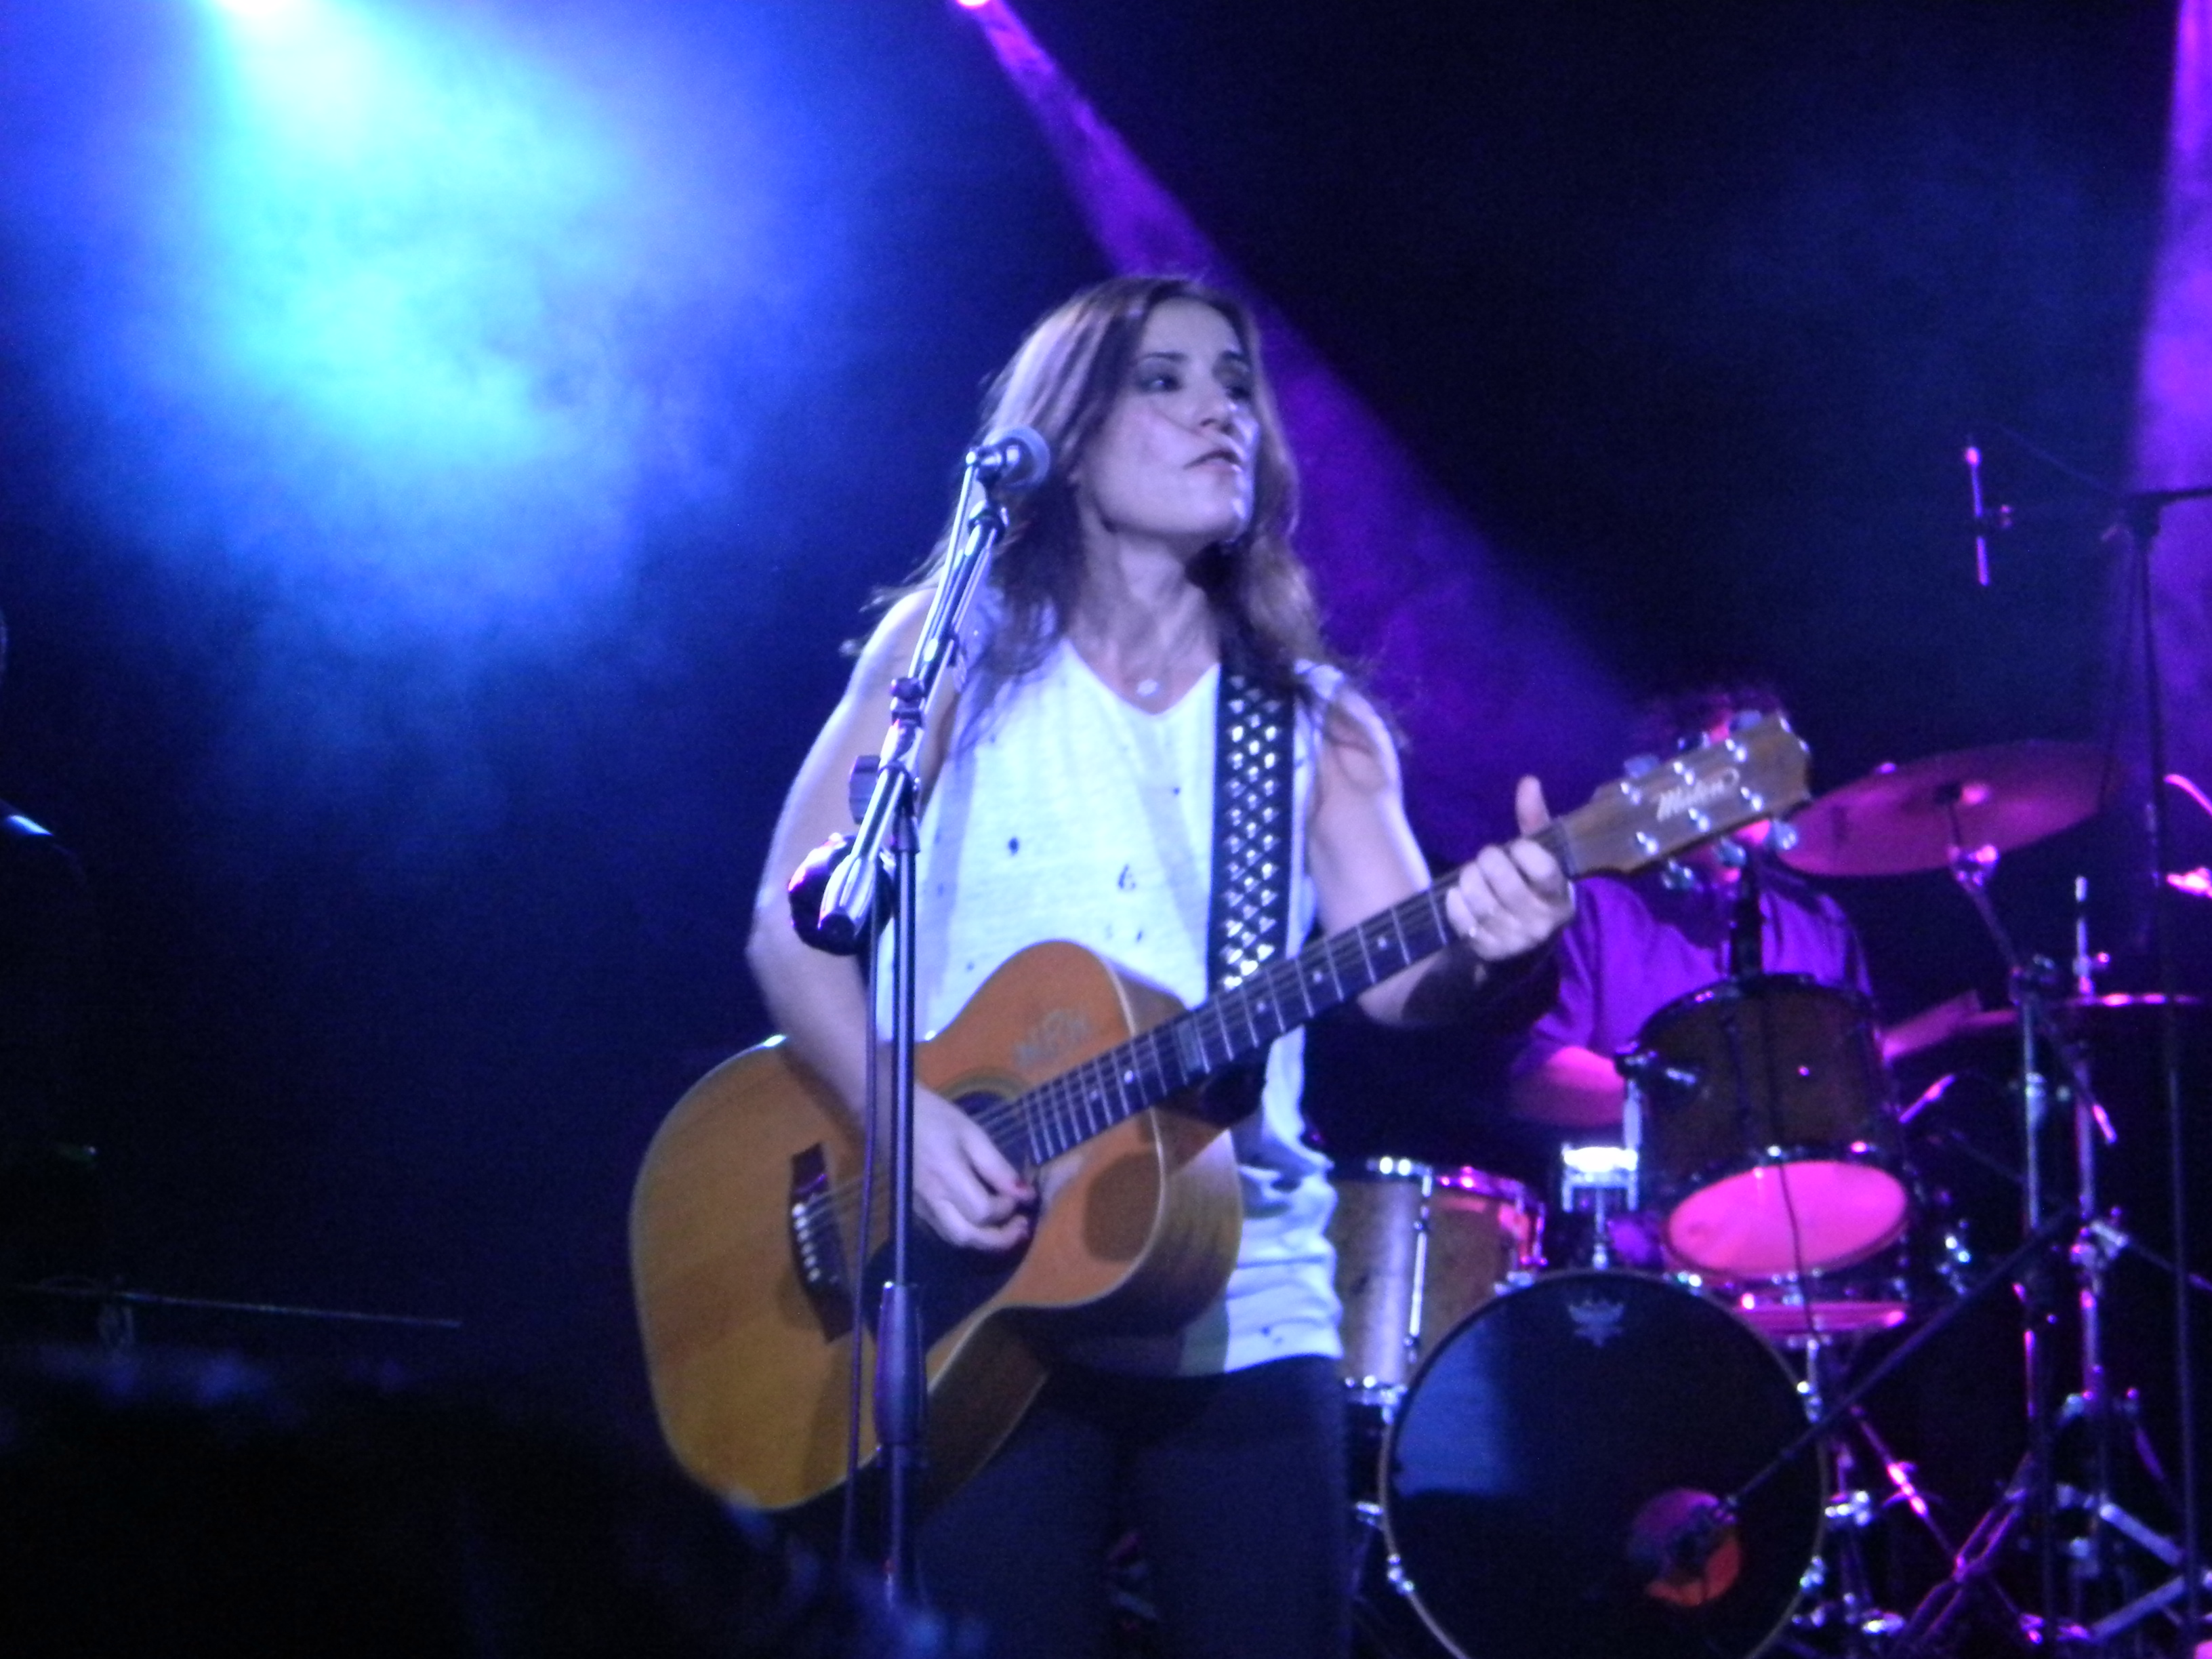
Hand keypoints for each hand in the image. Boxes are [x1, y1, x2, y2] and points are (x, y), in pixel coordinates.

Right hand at [911, 1086, 1035, 1250]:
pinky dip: (969, 1233)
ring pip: (955, 1239)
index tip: (1021, 1194)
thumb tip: (1025, 1194)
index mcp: (945, 1175)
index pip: (983, 1210)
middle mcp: (931, 1199)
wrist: (891, 1114)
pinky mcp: (915, 1209)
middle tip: (1023, 1226)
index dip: (1007, 1208)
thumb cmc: (934, 1117)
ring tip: (1008, 1229)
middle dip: (1000, 1239)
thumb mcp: (971, 1133)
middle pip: (968, 1236)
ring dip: (985, 1241)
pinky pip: (945, 1232)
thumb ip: (997, 1167)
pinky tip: (982, 1223)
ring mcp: (920, 1208)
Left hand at [1445, 776, 1573, 960]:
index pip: (1543, 870)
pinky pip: (1460, 917)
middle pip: (1505, 882)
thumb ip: (1534, 821)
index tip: (1516, 847)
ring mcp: (1512, 940)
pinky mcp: (1486, 950)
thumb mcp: (1541, 858)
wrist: (1524, 947)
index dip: (1523, 851)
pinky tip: (1460, 893)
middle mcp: (1539, 923)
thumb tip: (1528, 781)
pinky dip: (1455, 900)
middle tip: (1487, 857)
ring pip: (1479, 899)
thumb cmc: (1533, 889)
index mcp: (1559, 898)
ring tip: (1473, 873)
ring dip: (1469, 877)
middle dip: (1489, 860)